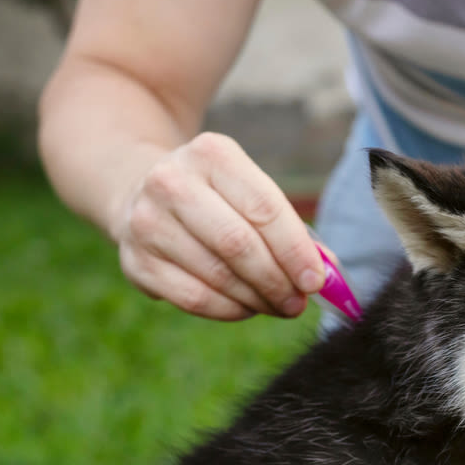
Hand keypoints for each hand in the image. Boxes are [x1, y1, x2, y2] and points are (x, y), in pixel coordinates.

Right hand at [113, 132, 324, 319]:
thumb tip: (329, 276)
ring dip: (257, 299)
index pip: (264, 208)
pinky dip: (229, 310)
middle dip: (277, 281)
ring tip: (278, 305)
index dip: (295, 250)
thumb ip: (294, 231)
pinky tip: (247, 307)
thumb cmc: (218, 198)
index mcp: (212, 154)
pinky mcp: (135, 262)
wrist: (140, 189)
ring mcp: (147, 221)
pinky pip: (193, 298)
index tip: (315, 281)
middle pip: (238, 244)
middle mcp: (172, 182)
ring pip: (217, 275)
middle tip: (298, 302)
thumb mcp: (251, 192)